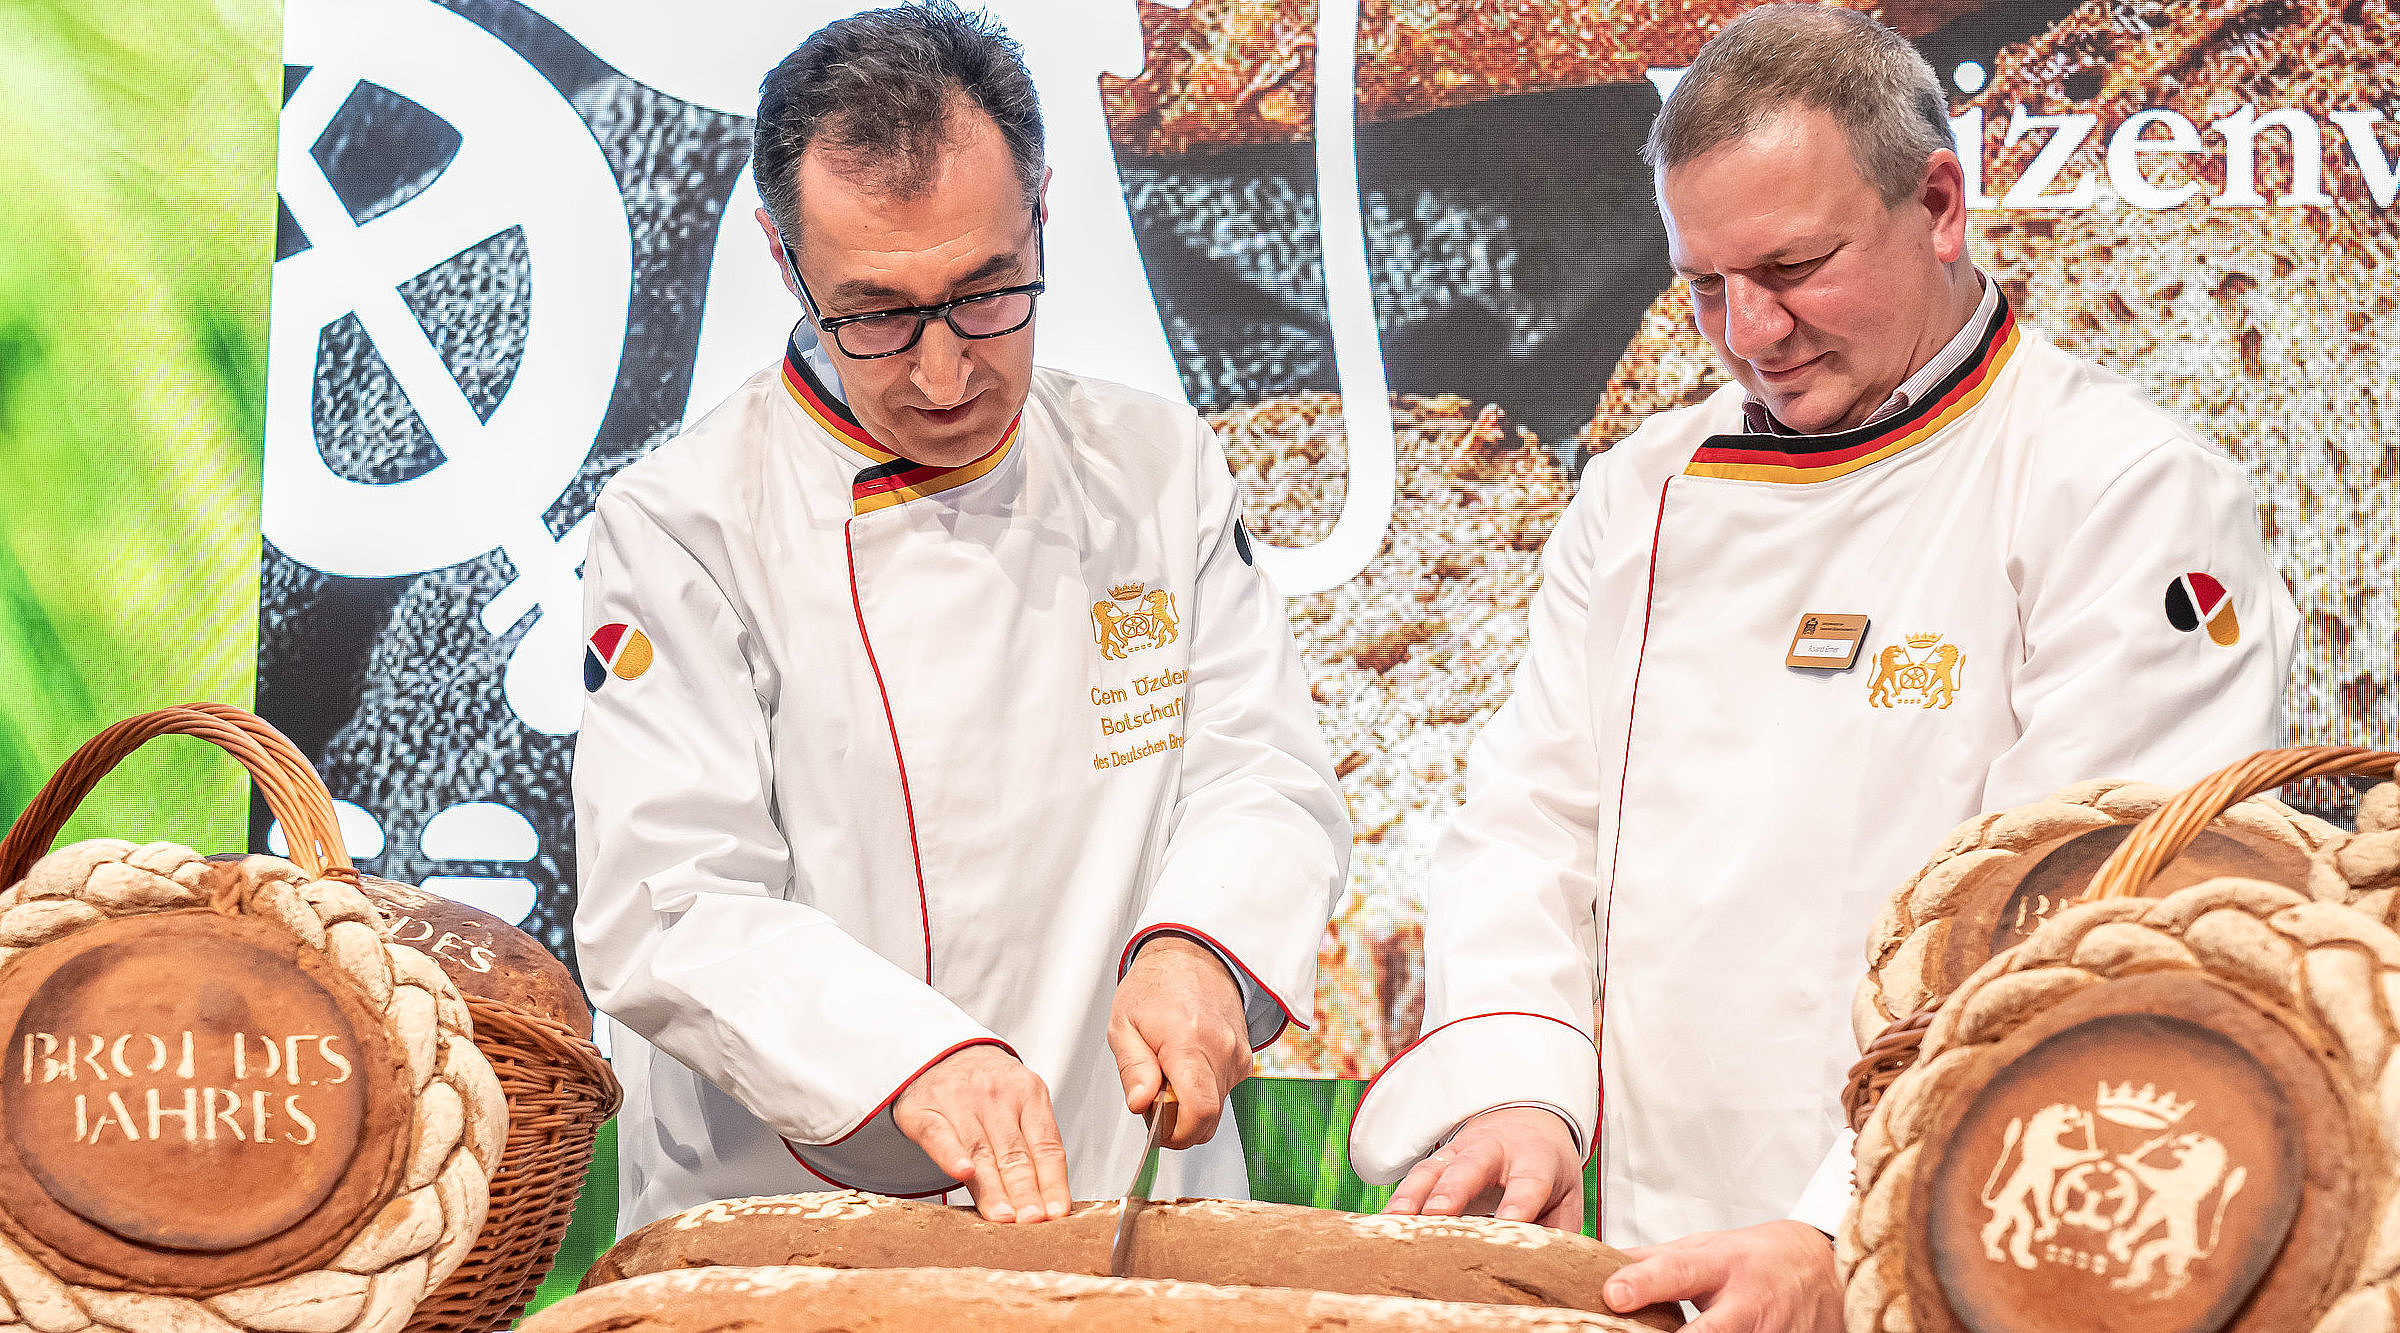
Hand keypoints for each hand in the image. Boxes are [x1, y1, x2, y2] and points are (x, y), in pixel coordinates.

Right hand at [892, 1044, 1069, 1222]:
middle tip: (1032, 1222)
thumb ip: (1033, 1147)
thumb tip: (1052, 1204)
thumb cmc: (987, 1089)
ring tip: (1004, 1217)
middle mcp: (996, 1095)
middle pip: (1015, 1153)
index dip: (1052, 1182)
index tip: (1056, 1213)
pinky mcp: (925, 1110)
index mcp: (1029, 1093)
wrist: (941, 1053)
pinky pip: (939, 1135)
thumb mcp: (1019, 1104)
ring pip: (980, 1151)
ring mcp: (959, 1100)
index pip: (1046, 1146)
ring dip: (994, 1188)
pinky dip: (951, 1155)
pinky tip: (962, 1172)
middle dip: (1025, 1192)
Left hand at [1108, 935, 1251, 1148]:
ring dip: (1190, 1106)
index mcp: (1189, 1042)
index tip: (1159, 1132)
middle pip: (1208, 1119)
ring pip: (1216, 1108)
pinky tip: (1186, 1067)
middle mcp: (1222, 1051)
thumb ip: (1133, 1069)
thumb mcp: (1124, 1024)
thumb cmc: (1156, 987)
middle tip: (1154, 1101)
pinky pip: (1223, 1092)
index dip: (1179, 1134)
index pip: (1200, 1111)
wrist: (1194, 957)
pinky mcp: (1245, 1059)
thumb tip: (1141, 1105)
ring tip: (1168, 1075)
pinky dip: (1202, 1091)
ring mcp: (1238, 1056)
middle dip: (1179, 1123)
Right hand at [1383, 1106, 1582, 1228]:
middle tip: (1437, 1213)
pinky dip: (1398, 1200)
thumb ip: (1558, 1232)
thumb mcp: (1565, 1196)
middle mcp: (1495, 1150)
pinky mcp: (1438, 1159)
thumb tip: (1549, 1274)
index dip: (1518, 1203)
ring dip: (1413, 1195)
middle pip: (1472, 1167)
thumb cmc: (1547, 1170)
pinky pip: (1414, 1177)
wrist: (1526, 1118)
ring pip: (1434, 1169)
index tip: (1510, 1222)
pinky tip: (1383, 1222)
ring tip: (1395, 1220)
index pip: (1528, 1181)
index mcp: (1536, 1159)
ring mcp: (1461, 1151)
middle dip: (1453, 1190)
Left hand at [1604, 1220, 1841, 1332]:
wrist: (1824, 1269)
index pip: (1677, 1271)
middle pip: (1709, 1331)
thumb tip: (1600, 1261)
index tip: (1612, 1294)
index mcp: (1721, 1265)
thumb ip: (1655, 1260)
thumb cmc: (1756, 1257)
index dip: (1644, 1283)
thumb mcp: (1705, 1246)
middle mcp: (1746, 1303)